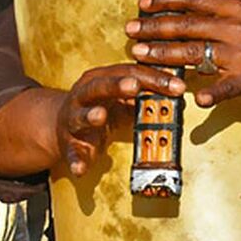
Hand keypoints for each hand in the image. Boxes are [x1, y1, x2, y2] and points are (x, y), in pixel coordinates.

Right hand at [57, 65, 184, 176]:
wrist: (61, 125)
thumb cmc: (100, 106)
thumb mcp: (122, 97)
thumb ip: (146, 95)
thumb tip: (178, 94)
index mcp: (101, 79)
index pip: (129, 73)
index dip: (154, 78)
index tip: (178, 86)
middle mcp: (84, 95)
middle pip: (100, 87)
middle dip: (116, 86)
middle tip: (134, 86)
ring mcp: (73, 119)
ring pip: (80, 116)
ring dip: (90, 116)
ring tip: (100, 116)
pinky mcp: (69, 144)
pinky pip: (72, 153)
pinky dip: (76, 160)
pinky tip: (81, 168)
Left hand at [126, 0, 240, 107]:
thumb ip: (212, 11)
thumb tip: (174, 4)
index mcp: (235, 8)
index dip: (165, 0)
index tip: (142, 3)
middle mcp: (238, 28)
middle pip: (188, 26)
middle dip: (154, 28)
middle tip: (131, 30)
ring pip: (195, 54)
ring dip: (163, 54)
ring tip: (140, 54)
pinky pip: (223, 88)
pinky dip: (209, 94)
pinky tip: (193, 98)